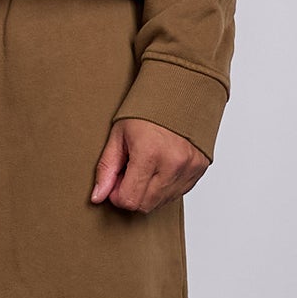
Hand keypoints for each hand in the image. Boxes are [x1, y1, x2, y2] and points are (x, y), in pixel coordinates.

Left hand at [91, 118, 207, 213]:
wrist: (180, 92)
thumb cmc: (147, 110)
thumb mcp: (118, 135)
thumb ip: (106, 169)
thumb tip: (97, 197)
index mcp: (149, 153)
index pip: (128, 200)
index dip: (117, 195)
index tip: (116, 180)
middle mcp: (172, 164)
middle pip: (145, 205)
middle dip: (132, 195)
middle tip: (129, 173)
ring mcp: (189, 168)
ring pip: (161, 202)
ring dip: (149, 192)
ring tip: (146, 167)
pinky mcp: (199, 169)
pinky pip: (177, 194)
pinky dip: (165, 187)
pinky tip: (161, 167)